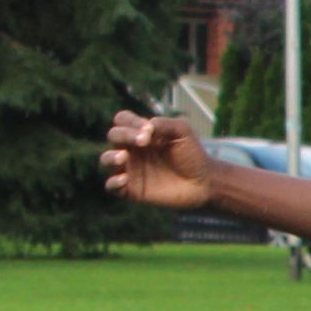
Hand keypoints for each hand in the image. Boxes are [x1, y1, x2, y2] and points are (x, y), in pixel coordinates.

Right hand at [99, 111, 218, 212]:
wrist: (204, 182)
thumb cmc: (192, 155)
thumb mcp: (182, 132)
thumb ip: (164, 124)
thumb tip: (145, 126)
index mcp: (141, 134)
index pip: (122, 121)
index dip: (130, 122)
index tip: (149, 130)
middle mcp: (132, 150)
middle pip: (113, 136)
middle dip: (124, 135)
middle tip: (144, 142)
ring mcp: (130, 169)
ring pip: (106, 159)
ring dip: (110, 157)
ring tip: (123, 157)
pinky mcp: (132, 189)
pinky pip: (112, 186)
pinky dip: (113, 182)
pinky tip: (124, 179)